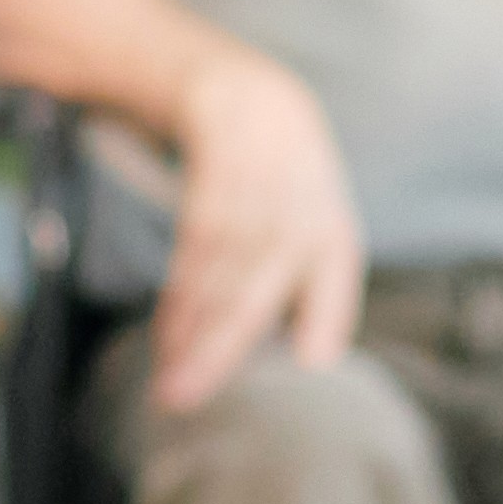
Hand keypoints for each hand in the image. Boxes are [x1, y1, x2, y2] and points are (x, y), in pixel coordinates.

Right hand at [148, 53, 366, 416]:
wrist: (252, 107)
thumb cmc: (292, 194)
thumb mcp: (324, 232)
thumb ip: (325, 295)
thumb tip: (316, 360)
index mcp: (331, 233)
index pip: (335, 275)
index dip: (327, 314)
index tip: (311, 361)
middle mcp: (294, 217)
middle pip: (253, 288)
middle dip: (221, 346)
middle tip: (192, 396)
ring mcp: (249, 203)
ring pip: (215, 278)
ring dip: (190, 335)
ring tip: (172, 388)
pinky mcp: (210, 193)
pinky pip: (192, 256)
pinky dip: (177, 302)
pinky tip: (167, 341)